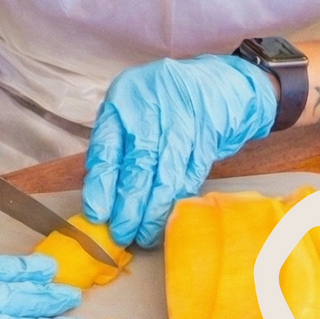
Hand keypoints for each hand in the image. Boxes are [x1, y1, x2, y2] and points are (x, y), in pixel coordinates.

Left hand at [80, 54, 276, 248]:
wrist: (221, 83)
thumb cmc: (168, 101)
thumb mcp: (135, 110)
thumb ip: (120, 144)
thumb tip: (104, 195)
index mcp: (124, 97)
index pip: (107, 145)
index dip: (102, 184)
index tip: (98, 213)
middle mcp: (152, 105)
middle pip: (138, 164)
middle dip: (128, 205)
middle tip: (121, 233)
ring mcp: (184, 119)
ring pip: (166, 174)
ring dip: (154, 210)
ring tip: (144, 235)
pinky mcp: (209, 134)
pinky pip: (191, 174)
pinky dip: (178, 200)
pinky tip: (169, 218)